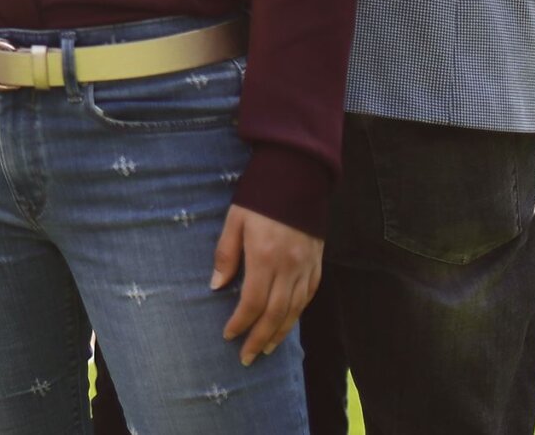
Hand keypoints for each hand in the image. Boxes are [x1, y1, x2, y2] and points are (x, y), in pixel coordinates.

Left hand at [212, 205, 322, 365]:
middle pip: (276, 314)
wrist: (297, 176)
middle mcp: (289, 267)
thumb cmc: (259, 197)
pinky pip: (308, 297)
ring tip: (266, 348)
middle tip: (247, 358)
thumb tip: (217, 286)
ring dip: (280, 333)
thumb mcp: (234, 220)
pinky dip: (297, 314)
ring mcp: (306, 267)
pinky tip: (287, 323)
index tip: (228, 336)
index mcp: (265, 257)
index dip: (241, 323)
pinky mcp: (317, 264)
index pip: (253, 302)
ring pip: (295, 310)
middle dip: (259, 338)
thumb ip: (226, 254)